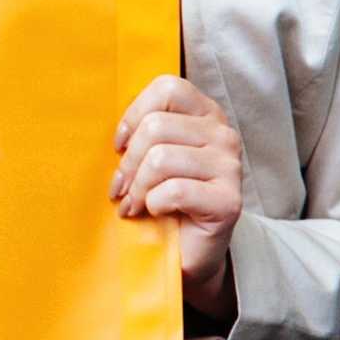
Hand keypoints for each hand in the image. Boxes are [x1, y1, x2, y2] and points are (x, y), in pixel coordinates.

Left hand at [114, 76, 244, 326]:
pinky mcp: (228, 201)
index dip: (134, 115)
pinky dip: (153, 205)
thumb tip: (108, 126)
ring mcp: (231, 167)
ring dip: (137, 187)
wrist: (188, 251)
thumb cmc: (163, 200)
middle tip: (121, 187)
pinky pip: (174, 191)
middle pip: (156, 126)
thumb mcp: (150, 156)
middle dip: (128, 162)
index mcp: (206, 115)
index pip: (168, 88)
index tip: (121, 145)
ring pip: (161, 159)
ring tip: (133, 203)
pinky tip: (154, 213)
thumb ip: (141, 132)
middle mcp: (223, 135)